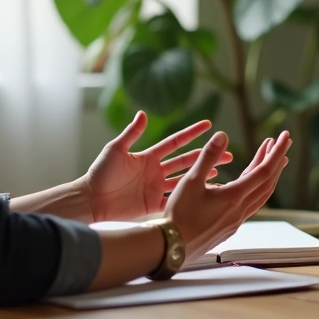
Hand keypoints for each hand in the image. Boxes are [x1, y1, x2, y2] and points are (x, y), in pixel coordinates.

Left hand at [80, 112, 232, 222]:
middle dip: (206, 156)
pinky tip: (204, 195)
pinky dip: (190, 197)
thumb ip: (131, 133)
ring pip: (185, 180)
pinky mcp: (154, 205)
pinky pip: (176, 200)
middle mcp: (156, 171)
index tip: (209, 125)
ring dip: (202, 175)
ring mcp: (156, 188)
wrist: (92, 200)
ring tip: (221, 171)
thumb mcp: (116, 150)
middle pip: (186, 161)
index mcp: (149, 156)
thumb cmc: (100, 173)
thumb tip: (143, 113)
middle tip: (227, 153)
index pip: (175, 142)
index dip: (192, 133)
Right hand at [165, 129, 290, 260]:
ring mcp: (236, 221)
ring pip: (260, 195)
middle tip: (281, 143)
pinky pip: (251, 205)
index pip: (263, 171)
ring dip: (268, 176)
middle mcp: (240, 210)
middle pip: (266, 183)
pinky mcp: (229, 227)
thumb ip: (208, 157)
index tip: (285, 136)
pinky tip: (249, 185)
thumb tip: (222, 135)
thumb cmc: (179, 214)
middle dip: (275, 161)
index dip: (275, 152)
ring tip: (273, 161)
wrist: (172, 247)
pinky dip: (256, 189)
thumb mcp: (190, 181)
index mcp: (233, 197)